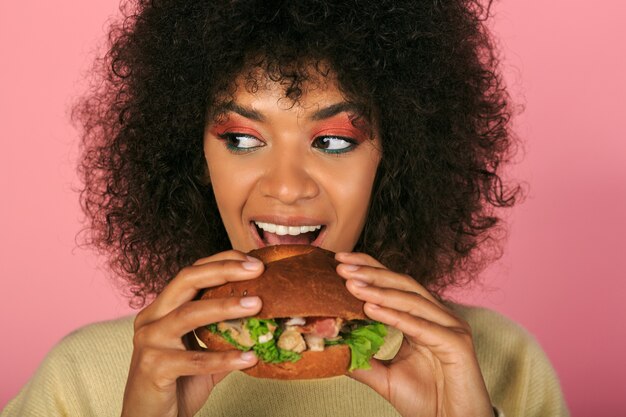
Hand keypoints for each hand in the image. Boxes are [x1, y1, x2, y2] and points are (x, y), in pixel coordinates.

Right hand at [121, 250, 264, 416]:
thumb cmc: (177, 385)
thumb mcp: (204, 353)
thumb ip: (225, 335)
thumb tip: (266, 320)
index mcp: (161, 310)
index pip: (191, 273)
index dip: (222, 262)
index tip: (253, 261)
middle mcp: (151, 319)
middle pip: (186, 280)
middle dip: (224, 270)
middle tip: (257, 269)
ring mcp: (149, 342)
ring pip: (189, 314)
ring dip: (226, 307)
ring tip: (258, 304)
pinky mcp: (153, 368)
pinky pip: (194, 360)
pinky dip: (225, 358)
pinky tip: (250, 357)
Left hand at [336, 252, 494, 416]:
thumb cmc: (426, 400)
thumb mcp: (386, 376)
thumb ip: (363, 360)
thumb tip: (333, 348)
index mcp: (424, 317)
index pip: (395, 285)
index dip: (370, 269)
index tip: (340, 262)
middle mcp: (439, 316)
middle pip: (403, 285)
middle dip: (371, 273)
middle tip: (342, 266)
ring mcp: (451, 327)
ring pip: (412, 300)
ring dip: (379, 291)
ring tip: (351, 284)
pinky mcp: (458, 344)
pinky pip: (422, 327)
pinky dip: (396, 316)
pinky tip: (370, 309)